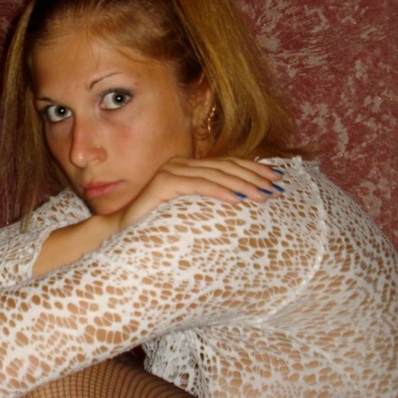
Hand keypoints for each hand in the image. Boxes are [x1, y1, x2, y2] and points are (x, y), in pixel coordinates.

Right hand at [118, 157, 283, 228]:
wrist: (121, 233)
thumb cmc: (156, 226)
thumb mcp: (189, 211)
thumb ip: (208, 201)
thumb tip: (243, 201)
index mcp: (188, 167)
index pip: (228, 164)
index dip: (254, 169)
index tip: (277, 179)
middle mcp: (180, 164)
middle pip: (225, 167)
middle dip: (254, 177)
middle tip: (276, 187)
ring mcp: (171, 171)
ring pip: (215, 175)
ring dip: (243, 184)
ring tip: (262, 195)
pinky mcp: (163, 183)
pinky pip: (197, 185)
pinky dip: (219, 191)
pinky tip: (237, 198)